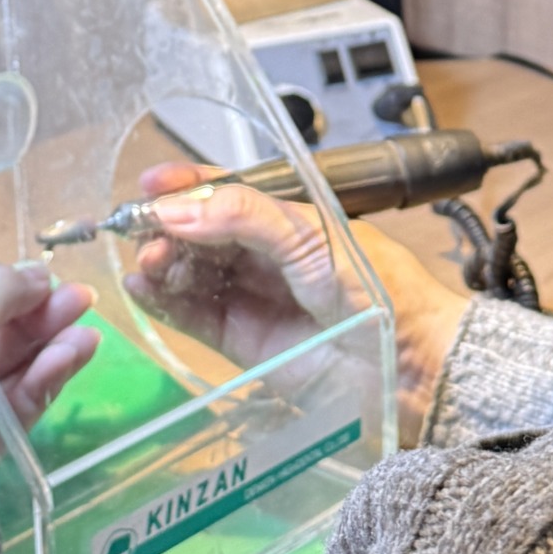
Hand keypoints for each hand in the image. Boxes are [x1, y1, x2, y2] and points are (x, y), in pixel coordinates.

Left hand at [0, 262, 97, 447]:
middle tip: (78, 299)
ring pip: (1, 380)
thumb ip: (1, 287)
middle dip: (33, 322)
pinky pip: (9, 411)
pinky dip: (42, 381)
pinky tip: (74, 353)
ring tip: (87, 327)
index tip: (33, 287)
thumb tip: (38, 275)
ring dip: (46, 350)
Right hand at [128, 167, 468, 443]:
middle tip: (141, 230)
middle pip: (200, 233)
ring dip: (163, 265)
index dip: (188, 186)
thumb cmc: (381, 294)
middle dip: (168, 227)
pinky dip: (164, 303)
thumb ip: (246, 218)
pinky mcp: (244, 342)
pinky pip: (194, 316)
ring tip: (147, 262)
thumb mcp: (313, 239)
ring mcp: (253, 298)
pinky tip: (143, 291)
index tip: (151, 185)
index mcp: (291, 219)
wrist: (411, 367)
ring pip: (192, 273)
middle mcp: (268, 255)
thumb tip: (180, 209)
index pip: (228, 192)